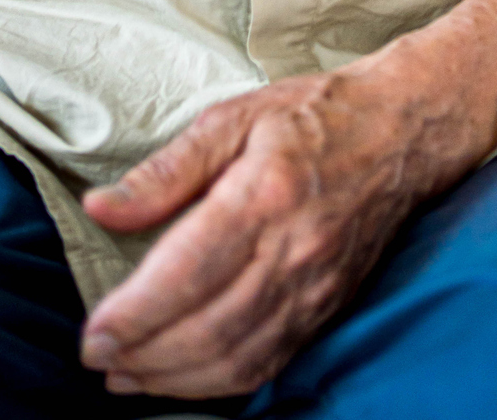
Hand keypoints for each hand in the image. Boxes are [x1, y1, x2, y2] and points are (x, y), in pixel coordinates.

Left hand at [79, 57, 481, 398]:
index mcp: (264, 193)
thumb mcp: (233, 117)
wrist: (403, 129)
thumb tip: (102, 209)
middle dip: (144, 355)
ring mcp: (317, 286)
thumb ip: (166, 170)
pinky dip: (221, 381)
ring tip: (127, 375)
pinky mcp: (329, 307)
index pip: (188, 272)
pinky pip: (270, 361)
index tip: (92, 332)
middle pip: (208, 328)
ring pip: (237, 356)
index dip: (135, 314)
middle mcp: (295, 250)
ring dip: (175, 378)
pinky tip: (184, 376)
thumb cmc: (315, 114)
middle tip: (97, 358)